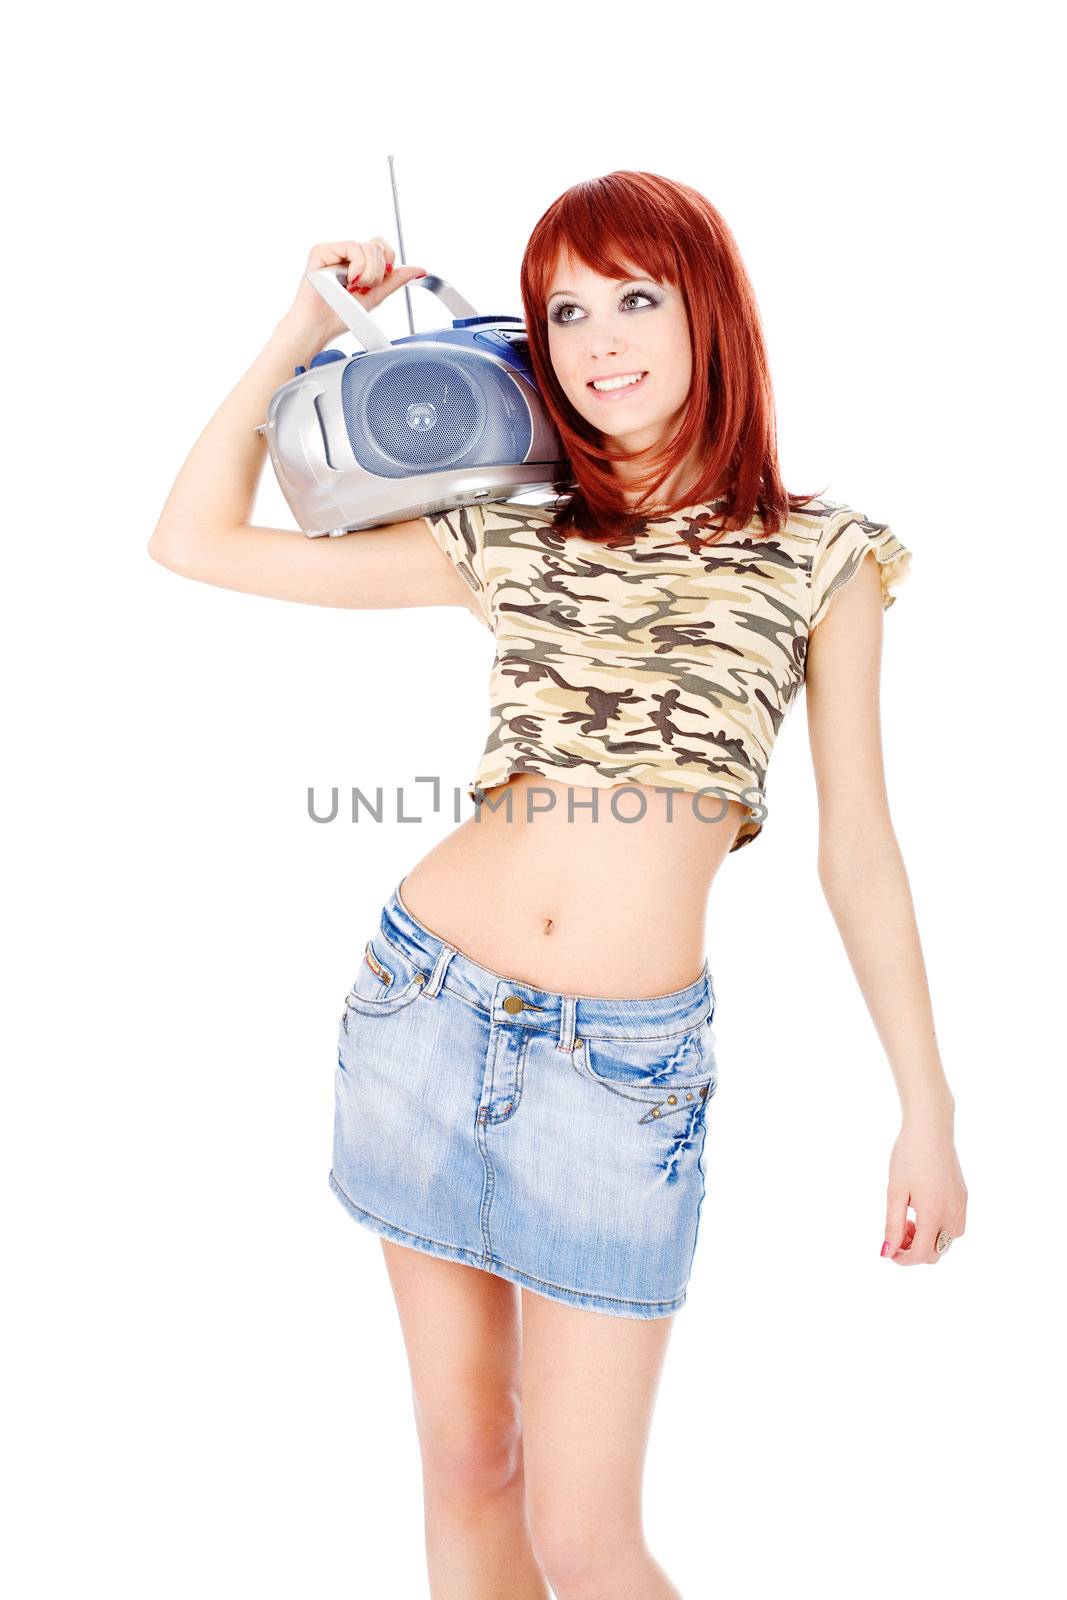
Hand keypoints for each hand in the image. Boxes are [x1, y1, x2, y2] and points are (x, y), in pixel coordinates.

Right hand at [283, 237, 428, 344]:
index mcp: (357, 262)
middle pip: (377, 245)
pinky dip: (358, 266)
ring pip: (368, 247)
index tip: (380, 282)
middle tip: (362, 288)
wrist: (320, 327)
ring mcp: (334, 251)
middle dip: (378, 273)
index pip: (382, 247)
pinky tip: (349, 279)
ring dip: (368, 273)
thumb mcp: (376, 297)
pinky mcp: (322, 251)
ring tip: (353, 287)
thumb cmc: (340, 315)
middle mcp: (346, 254)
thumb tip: (420, 270)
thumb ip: (396, 281)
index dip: (388, 263)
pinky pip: (353, 247)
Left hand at [882, 1108, 967, 1264]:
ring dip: (928, 1239)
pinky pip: (955, 1225)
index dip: (903, 1259)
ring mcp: (961, 1206)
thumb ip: (892, 1225)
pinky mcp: (964, 1197)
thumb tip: (887, 1252)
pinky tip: (924, 1209)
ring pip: (947, 1241)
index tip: (889, 1250)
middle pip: (936, 1252)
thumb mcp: (895, 1192)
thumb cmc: (908, 1156)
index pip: (922, 1254)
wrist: (930, 1127)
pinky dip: (939, 1227)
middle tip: (898, 1228)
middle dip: (914, 1249)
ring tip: (910, 1217)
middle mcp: (953, 1214)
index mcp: (934, 1214)